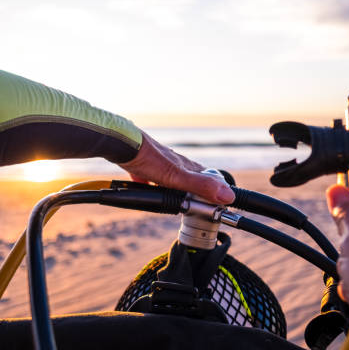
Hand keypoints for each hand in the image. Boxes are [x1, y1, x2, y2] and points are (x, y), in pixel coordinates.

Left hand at [118, 132, 234, 203]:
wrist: (120, 144)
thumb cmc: (148, 158)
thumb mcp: (177, 177)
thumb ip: (200, 186)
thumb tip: (227, 195)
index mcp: (186, 166)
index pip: (208, 177)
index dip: (215, 189)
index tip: (219, 202)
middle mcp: (174, 163)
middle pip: (190, 179)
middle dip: (195, 192)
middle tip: (196, 205)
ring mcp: (158, 163)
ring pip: (171, 178)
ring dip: (174, 189)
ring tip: (173, 201)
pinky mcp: (142, 165)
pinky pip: (150, 177)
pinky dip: (151, 185)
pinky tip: (147, 190)